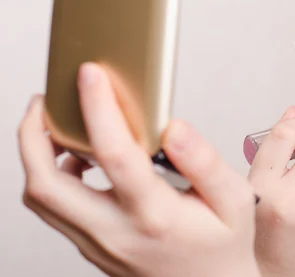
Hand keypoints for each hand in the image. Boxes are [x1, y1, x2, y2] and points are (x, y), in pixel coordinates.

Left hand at [18, 62, 260, 276]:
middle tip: (43, 101)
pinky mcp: (92, 247)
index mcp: (155, 215)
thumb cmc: (223, 246)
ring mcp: (98, 244)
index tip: (91, 75)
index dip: (98, 109)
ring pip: (42, 200)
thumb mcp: (234, 202)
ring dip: (36, 157)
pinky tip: (78, 161)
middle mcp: (116, 233)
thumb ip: (204, 162)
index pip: (115, 156)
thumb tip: (173, 128)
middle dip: (32, 136)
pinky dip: (52, 177)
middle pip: (46, 185)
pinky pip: (56, 210)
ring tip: (54, 124)